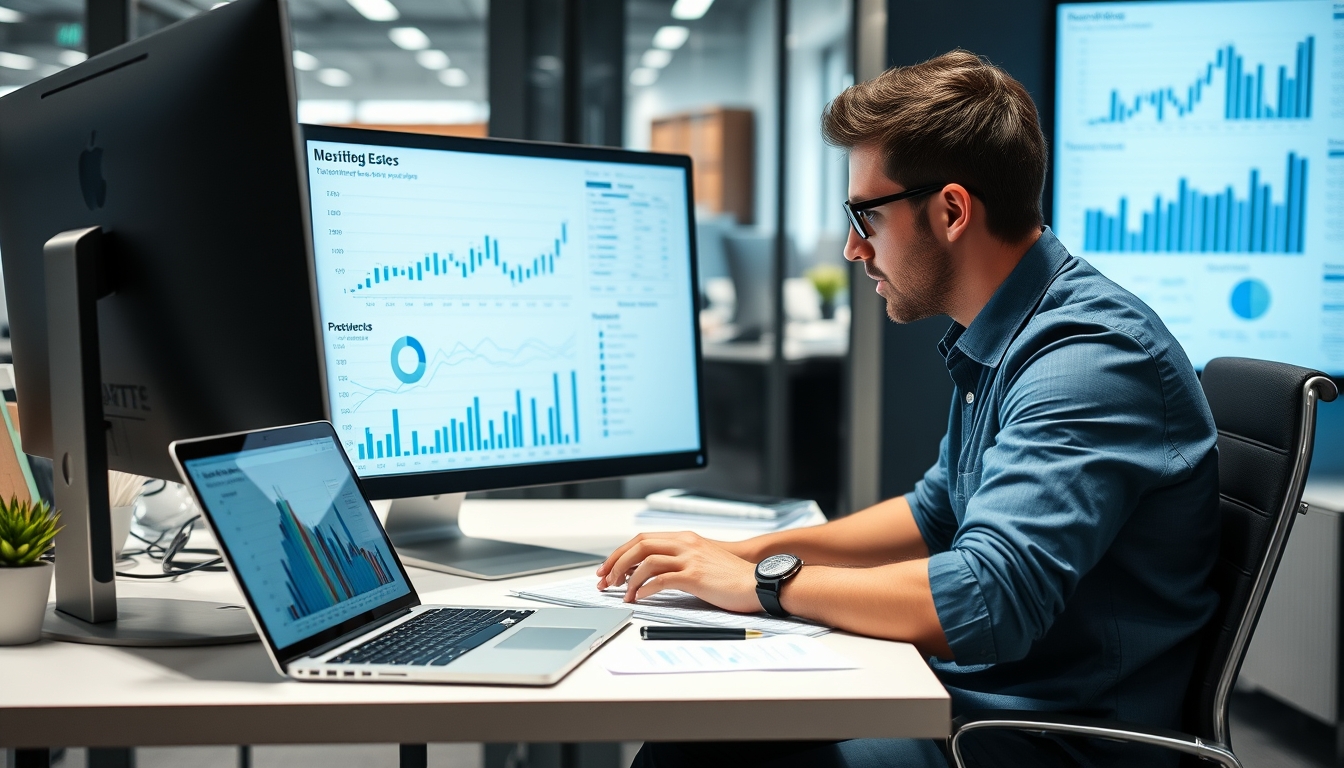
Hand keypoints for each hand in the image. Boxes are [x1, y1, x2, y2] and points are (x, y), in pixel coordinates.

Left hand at [595, 531, 762, 613]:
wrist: (757, 582)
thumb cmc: (730, 576)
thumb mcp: (701, 560)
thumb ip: (677, 560)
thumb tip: (646, 572)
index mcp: (684, 538)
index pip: (642, 539)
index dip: (620, 553)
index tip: (607, 568)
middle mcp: (685, 544)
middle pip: (639, 546)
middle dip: (616, 563)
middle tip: (605, 581)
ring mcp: (690, 559)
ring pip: (646, 561)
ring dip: (628, 578)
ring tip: (622, 594)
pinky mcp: (695, 576)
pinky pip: (661, 579)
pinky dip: (645, 588)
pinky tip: (639, 598)